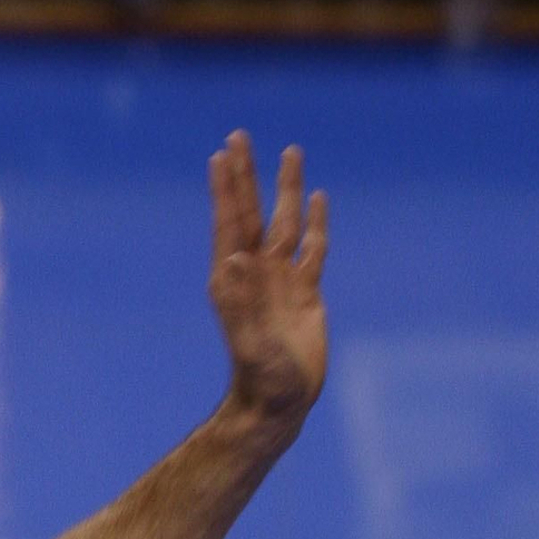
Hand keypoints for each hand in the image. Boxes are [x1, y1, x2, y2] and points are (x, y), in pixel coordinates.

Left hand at [208, 131, 327, 430]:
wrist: (281, 403)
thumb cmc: (261, 379)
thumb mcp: (249, 340)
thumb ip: (240, 301)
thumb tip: (234, 257)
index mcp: (235, 280)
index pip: (230, 223)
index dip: (226, 188)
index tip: (221, 154)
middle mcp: (256, 272)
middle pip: (253, 212)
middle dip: (246, 175)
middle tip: (239, 135)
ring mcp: (282, 280)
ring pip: (286, 222)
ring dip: (286, 188)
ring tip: (291, 151)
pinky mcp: (307, 293)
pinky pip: (313, 249)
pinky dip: (316, 223)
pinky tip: (318, 200)